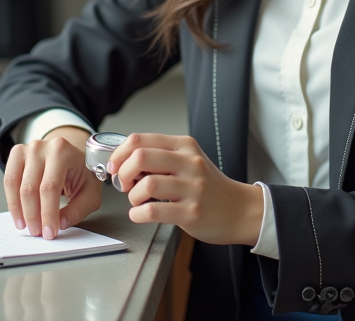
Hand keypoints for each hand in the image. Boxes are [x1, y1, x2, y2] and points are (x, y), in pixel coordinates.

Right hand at [3, 126, 101, 239]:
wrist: (73, 154)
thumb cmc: (82, 172)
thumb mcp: (90, 192)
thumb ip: (78, 209)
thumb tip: (61, 223)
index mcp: (63, 152)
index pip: (50, 187)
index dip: (47, 213)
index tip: (49, 232)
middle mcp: (43, 147)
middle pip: (30, 188)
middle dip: (33, 215)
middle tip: (38, 232)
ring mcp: (28, 149)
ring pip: (15, 185)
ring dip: (19, 210)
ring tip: (26, 226)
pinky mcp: (17, 153)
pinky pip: (8, 180)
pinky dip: (11, 200)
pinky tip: (18, 214)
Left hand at [107, 133, 263, 246]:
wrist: (239, 209)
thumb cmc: (209, 187)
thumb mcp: (188, 162)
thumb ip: (161, 158)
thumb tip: (125, 161)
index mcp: (184, 146)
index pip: (140, 139)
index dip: (119, 153)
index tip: (114, 166)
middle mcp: (189, 162)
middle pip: (140, 157)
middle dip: (122, 172)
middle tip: (123, 184)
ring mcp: (192, 187)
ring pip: (147, 184)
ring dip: (132, 196)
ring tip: (136, 201)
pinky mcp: (192, 212)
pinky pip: (154, 211)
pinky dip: (138, 214)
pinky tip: (141, 214)